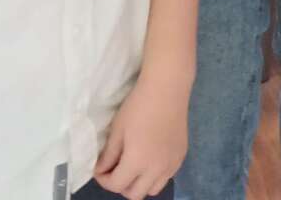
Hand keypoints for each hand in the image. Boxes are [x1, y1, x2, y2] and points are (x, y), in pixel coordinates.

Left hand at [94, 74, 188, 199]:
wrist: (167, 90)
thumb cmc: (138, 106)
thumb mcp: (118, 130)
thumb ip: (109, 155)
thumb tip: (101, 170)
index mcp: (137, 161)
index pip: (116, 185)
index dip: (104, 180)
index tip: (99, 169)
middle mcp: (156, 169)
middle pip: (134, 194)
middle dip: (120, 185)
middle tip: (114, 169)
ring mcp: (171, 165)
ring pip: (153, 190)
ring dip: (139, 184)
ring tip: (133, 166)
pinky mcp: (181, 157)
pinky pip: (166, 178)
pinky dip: (154, 176)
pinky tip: (150, 158)